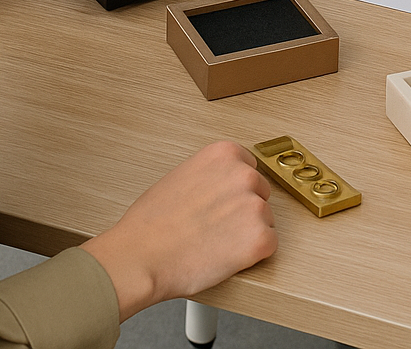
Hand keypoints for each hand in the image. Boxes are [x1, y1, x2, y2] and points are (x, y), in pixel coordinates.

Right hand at [81, 142, 276, 320]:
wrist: (141, 256)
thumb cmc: (151, 222)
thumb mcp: (182, 176)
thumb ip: (210, 174)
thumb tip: (221, 183)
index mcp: (224, 154)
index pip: (249, 168)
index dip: (235, 191)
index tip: (223, 203)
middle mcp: (244, 174)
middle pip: (260, 194)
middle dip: (244, 211)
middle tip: (216, 227)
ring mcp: (254, 205)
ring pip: (266, 220)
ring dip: (248, 233)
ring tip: (215, 243)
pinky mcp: (259, 238)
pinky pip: (270, 245)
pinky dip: (253, 256)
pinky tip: (227, 256)